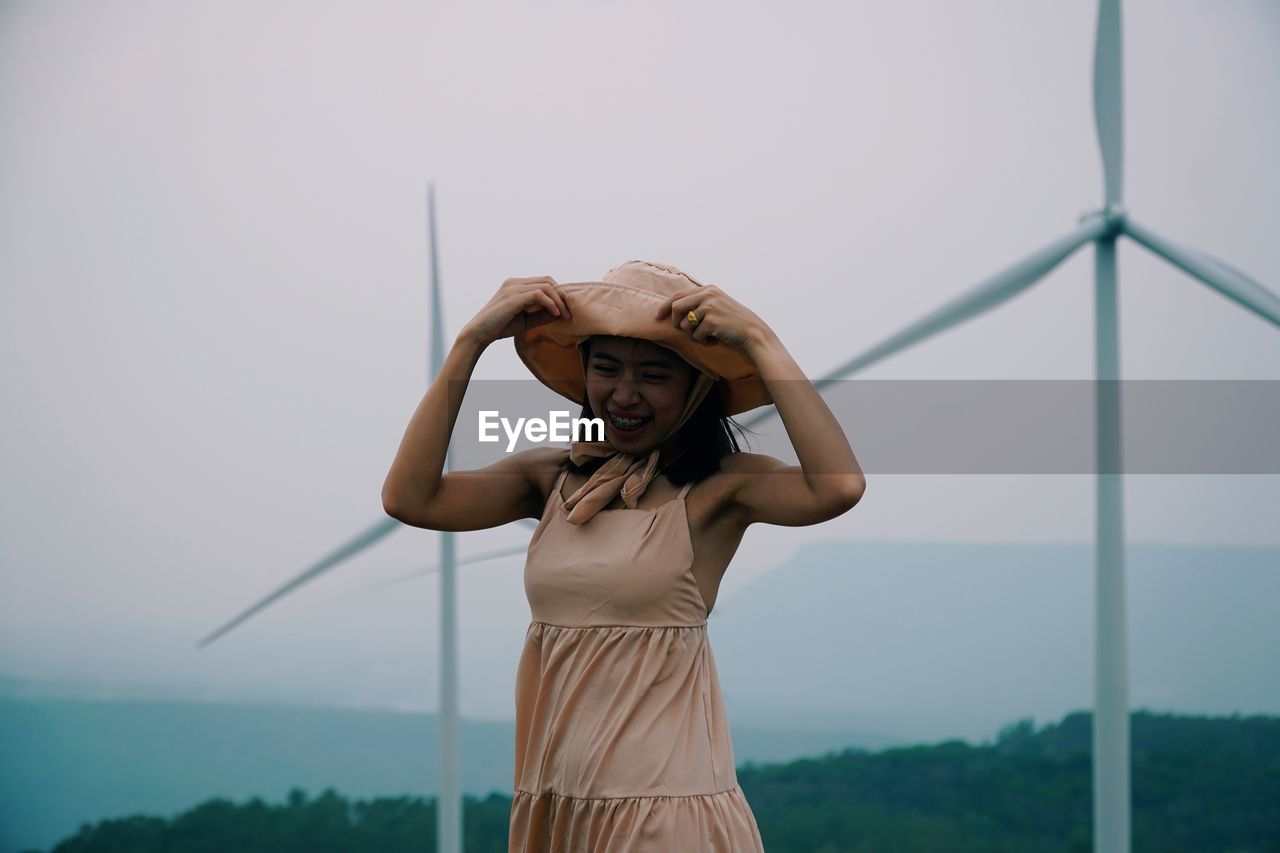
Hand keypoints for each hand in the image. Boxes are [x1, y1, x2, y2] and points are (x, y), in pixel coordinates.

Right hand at [461, 276, 571, 346]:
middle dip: (561, 296)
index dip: (557, 294)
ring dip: (558, 301)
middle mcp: (514, 282)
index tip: (565, 309)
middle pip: (547, 280)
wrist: (479, 333)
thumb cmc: (500, 327)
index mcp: (516, 285)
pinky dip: (550, 303)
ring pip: (545, 286)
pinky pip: (539, 294)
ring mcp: (513, 288)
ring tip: (563, 315)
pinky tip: (555, 314)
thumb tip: (559, 313)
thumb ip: (541, 315)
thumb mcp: (525, 320)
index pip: (543, 282)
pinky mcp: (513, 297)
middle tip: (568, 313)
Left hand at [654, 284, 769, 351]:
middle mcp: (708, 294)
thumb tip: (674, 311)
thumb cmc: (733, 324)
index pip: (678, 295)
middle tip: (685, 331)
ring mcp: (709, 306)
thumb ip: (699, 304)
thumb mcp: (717, 307)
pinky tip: (716, 339)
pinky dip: (703, 341)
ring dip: (694, 335)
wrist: (753, 333)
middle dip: (676, 323)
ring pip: (685, 324)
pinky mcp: (711, 320)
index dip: (665, 306)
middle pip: (676, 307)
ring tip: (709, 335)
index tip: (657, 316)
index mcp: (708, 289)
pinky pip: (696, 335)